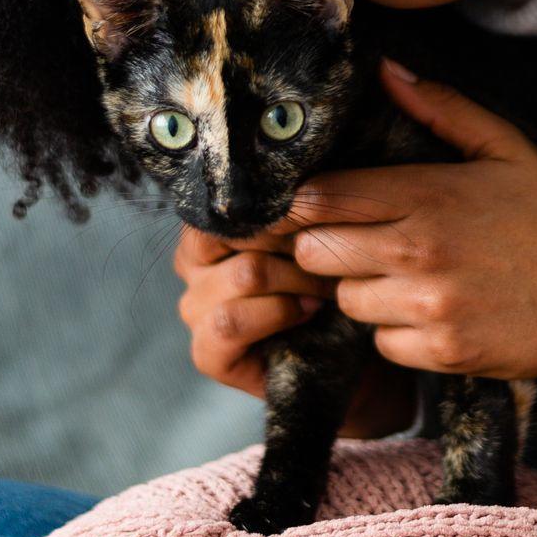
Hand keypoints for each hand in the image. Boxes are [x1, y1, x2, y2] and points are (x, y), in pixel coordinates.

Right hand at [171, 221, 415, 436]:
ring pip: (244, 274)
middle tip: (332, 259)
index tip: (319, 219)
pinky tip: (307, 313)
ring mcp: (195, 312)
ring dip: (296, 280)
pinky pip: (230, 323)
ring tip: (326, 289)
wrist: (344, 353)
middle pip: (238, 235)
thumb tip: (301, 182)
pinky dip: (276, 314)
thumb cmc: (324, 284)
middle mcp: (193, 269)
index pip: (227, 205)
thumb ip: (293, 213)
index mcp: (209, 233)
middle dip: (294, 245)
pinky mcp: (206, 354)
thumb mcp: (310, 239)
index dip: (277, 211)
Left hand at [257, 58, 536, 380]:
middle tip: (359, 242)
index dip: (303, 203)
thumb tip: (385, 70)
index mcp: (426, 195)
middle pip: (315, 252)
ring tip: (403, 277)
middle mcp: (418, 252)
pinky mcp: (442, 352)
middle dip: (327, 246)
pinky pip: (381, 343)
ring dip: (363, 290)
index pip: (319, 198)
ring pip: (345, 300)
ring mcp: (428, 306)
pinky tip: (429, 312)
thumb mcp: (504, 148)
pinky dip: (396, 332)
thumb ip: (441, 107)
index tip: (313, 205)